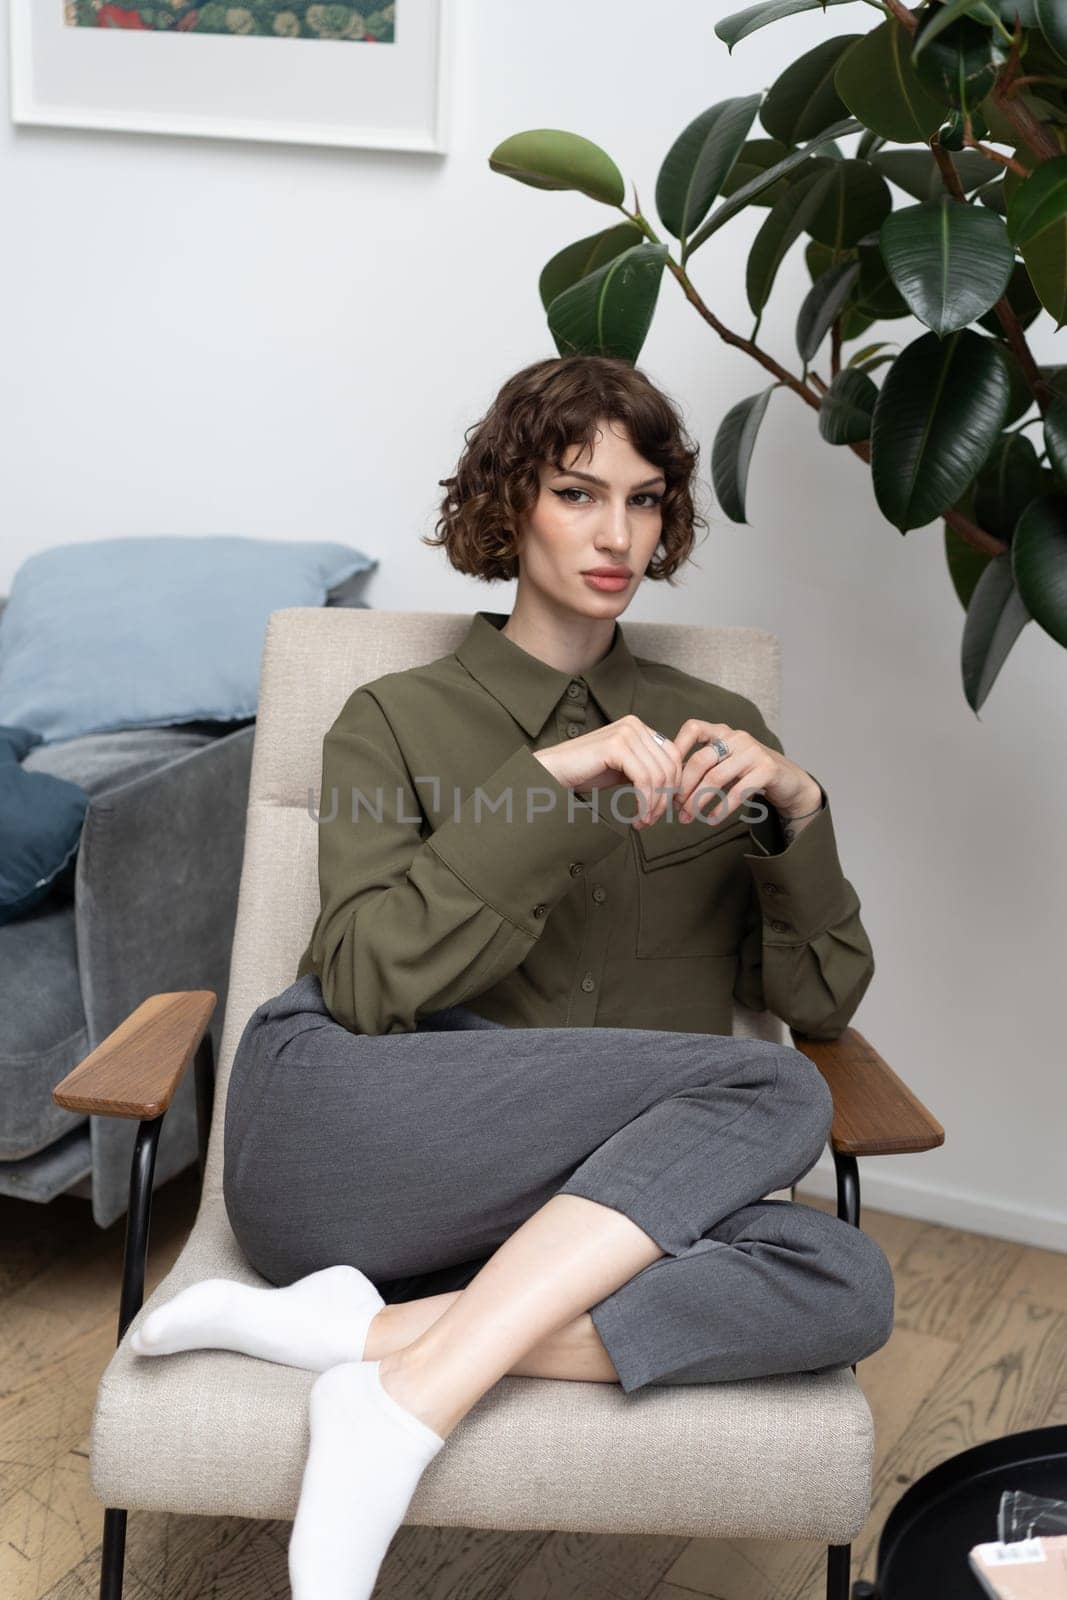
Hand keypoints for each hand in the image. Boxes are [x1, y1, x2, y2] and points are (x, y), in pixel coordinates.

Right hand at [533, 715, 684, 829]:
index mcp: (639, 727)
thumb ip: (646, 769)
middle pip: (670, 766)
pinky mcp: (616, 746)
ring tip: (641, 821)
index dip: (673, 787)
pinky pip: (644, 780)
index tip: (659, 811)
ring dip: (653, 805)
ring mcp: (626, 732)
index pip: (673, 757)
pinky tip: (636, 816)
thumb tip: (675, 786)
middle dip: (664, 799)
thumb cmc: (584, 773)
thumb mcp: (623, 769)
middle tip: (650, 821)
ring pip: (659, 776)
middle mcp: (635, 724)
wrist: (552, 773)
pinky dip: (644, 802)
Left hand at [668, 720, 821, 826]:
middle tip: (675, 807)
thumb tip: (665, 789)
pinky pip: (737, 791)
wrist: (787, 781)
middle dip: (683, 787)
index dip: (676, 747)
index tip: (664, 773)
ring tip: (688, 817)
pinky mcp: (767, 769)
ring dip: (698, 801)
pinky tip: (711, 819)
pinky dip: (721, 808)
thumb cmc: (747, 774)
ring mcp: (753, 751)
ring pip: (716, 777)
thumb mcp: (722, 765)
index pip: (693, 728)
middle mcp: (736, 737)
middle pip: (700, 760)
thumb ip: (699, 770)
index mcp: (722, 732)